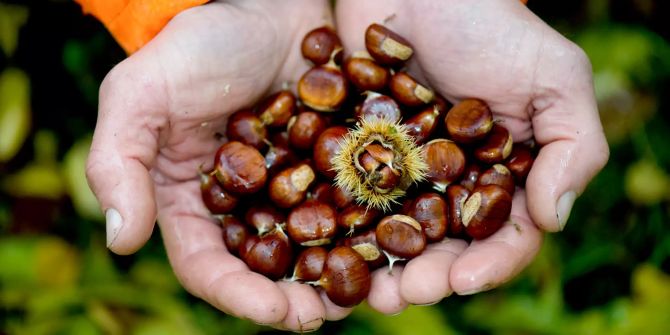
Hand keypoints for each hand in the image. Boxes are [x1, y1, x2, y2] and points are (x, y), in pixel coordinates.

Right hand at [85, 0, 350, 330]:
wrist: (262, 1)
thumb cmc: (196, 44)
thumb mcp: (141, 94)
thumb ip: (118, 162)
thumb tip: (119, 240)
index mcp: (191, 201)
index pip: (208, 266)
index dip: (239, 296)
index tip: (277, 313)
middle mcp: (241, 204)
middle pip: (264, 270)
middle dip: (293, 299)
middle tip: (326, 316)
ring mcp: (288, 187)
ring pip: (310, 247)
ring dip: (334, 276)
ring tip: (366, 294)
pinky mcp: (328, 164)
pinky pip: (348, 205)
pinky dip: (364, 230)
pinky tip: (389, 243)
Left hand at [335, 0, 608, 312]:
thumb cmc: (493, 25)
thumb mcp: (555, 78)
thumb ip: (571, 148)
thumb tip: (553, 221)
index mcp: (504, 176)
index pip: (505, 236)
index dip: (489, 265)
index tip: (462, 279)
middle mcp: (453, 184)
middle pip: (444, 247)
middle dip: (428, 276)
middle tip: (405, 294)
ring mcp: (404, 173)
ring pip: (394, 234)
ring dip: (381, 267)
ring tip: (366, 289)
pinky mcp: (361, 155)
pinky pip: (349, 198)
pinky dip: (341, 226)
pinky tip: (328, 246)